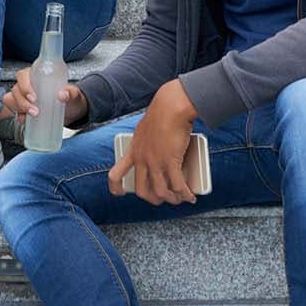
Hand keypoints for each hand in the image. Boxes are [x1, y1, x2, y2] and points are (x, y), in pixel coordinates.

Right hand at [1, 67, 88, 126]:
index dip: (24, 85)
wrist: (71, 112)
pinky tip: (27, 121)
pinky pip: (15, 112)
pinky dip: (19, 116)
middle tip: (35, 111)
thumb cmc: (70, 98)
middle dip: (22, 102)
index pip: (23, 75)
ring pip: (12, 100)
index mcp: (36, 75)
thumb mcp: (73, 94)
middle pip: (16, 90)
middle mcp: (27, 85)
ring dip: (19, 108)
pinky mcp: (23, 109)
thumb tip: (63, 94)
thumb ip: (70, 92)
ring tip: (33, 116)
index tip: (33, 97)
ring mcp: (24, 97)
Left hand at [108, 79, 198, 204]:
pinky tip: (190, 196)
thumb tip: (160, 150)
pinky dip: (184, 194)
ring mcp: (155, 162)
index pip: (115, 174)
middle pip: (142, 190)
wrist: (170, 106)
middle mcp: (141, 159)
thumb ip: (148, 142)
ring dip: (171, 199)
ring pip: (160, 192)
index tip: (120, 193)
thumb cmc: (162, 113)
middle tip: (162, 198)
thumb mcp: (146, 129)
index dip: (116, 187)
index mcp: (133, 150)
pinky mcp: (170, 161)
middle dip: (153, 199)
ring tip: (179, 198)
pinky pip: (177, 186)